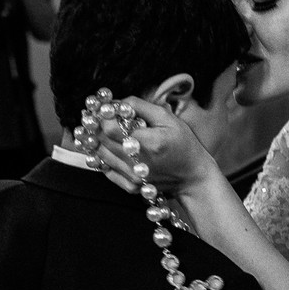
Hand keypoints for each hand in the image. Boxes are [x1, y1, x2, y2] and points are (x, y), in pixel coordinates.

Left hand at [93, 97, 218, 195]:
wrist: (193, 176)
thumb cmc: (184, 144)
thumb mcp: (168, 118)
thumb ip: (140, 106)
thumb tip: (116, 103)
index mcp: (148, 142)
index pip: (109, 127)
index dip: (102, 115)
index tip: (103, 107)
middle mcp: (137, 162)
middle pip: (101, 141)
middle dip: (96, 125)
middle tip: (97, 115)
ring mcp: (133, 177)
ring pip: (100, 155)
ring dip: (97, 140)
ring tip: (101, 129)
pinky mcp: (131, 186)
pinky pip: (106, 170)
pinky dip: (102, 157)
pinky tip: (108, 146)